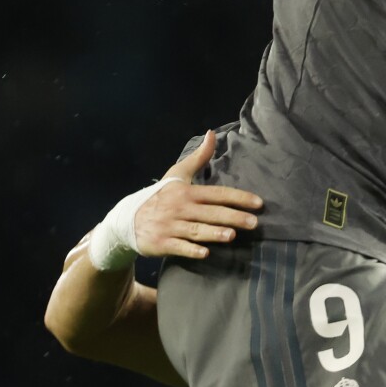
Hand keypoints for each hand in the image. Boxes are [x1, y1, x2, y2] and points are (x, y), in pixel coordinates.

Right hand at [132, 129, 263, 258]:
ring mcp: (170, 226)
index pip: (217, 193)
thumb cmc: (159, 196)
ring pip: (195, 230)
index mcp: (187, 191)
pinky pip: (178, 247)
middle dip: (232, 217)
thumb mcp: (176, 174)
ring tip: (232, 236)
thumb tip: (213, 133)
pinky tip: (205, 253)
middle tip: (254, 223)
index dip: (238, 197)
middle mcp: (180, 208)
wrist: (127, 220)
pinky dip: (191, 250)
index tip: (258, 203)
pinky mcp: (162, 242)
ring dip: (213, 232)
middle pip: (210, 212)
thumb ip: (198, 157)